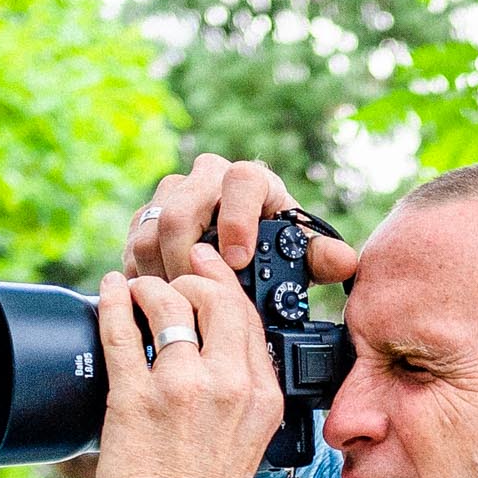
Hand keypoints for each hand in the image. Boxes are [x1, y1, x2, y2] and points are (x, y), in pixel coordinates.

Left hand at [90, 243, 284, 477]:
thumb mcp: (244, 444)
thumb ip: (236, 399)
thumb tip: (204, 358)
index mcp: (262, 397)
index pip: (249, 317)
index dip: (223, 284)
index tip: (205, 269)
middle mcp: (229, 385)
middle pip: (215, 298)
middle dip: (188, 279)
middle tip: (167, 282)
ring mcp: (182, 389)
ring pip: (168, 303)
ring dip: (147, 288)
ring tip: (134, 291)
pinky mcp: (134, 400)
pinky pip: (121, 330)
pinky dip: (114, 302)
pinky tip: (110, 292)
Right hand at [125, 154, 356, 284]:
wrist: (236, 244)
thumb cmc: (271, 247)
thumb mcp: (299, 255)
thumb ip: (320, 258)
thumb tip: (343, 261)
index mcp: (250, 180)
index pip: (242, 180)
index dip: (238, 219)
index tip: (238, 261)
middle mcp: (206, 175)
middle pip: (181, 210)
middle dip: (187, 260)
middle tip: (198, 296)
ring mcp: (171, 193)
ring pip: (151, 229)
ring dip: (162, 272)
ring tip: (180, 302)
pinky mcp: (146, 215)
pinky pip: (134, 243)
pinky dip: (145, 274)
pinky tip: (162, 296)